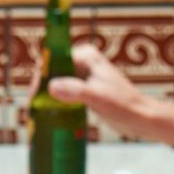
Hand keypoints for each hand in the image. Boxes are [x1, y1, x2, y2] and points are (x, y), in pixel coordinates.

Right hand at [45, 44, 173, 141]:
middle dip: (40, 88)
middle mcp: (82, 62)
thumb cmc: (124, 105)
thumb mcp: (98, 97)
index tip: (34, 96)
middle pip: (52, 72)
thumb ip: (76, 90)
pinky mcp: (83, 91)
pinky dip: (55, 103)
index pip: (53, 60)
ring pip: (55, 83)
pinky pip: (63, 94)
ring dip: (46, 97)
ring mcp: (82, 77)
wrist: (141, 117)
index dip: (41, 77)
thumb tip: (51, 87)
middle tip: (33, 109)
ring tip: (37, 114)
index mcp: (85, 56)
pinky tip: (48, 115)